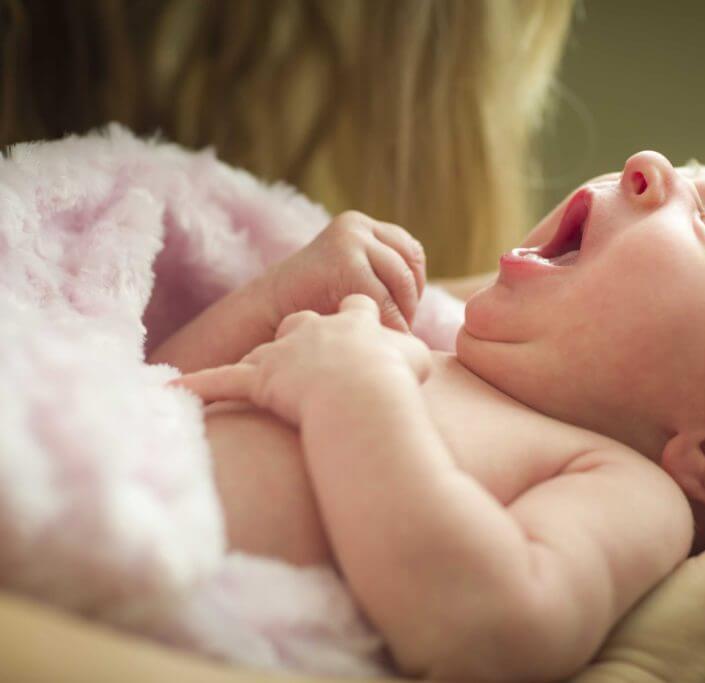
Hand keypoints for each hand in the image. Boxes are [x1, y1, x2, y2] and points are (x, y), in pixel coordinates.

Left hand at [170, 295, 430, 424]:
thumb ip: (413, 352)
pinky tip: (174, 390)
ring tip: (257, 368)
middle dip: (303, 330)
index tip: (358, 322)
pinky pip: (222, 382)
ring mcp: (284, 350)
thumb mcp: (415, 359)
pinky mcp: (259, 378)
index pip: (354, 305)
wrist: (362, 391)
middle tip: (307, 349)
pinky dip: (199, 387)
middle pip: (303, 319)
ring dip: (261, 358)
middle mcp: (316, 324)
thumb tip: (422, 356)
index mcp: (355, 315)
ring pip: (266, 348)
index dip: (357, 314)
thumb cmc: (394, 379)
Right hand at [264, 211, 426, 333]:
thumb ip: (382, 273)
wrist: (266, 313)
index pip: (410, 253)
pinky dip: (390, 325)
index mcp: (361, 225)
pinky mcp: (346, 263)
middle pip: (409, 267)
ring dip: (402, 315)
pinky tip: (376, 341)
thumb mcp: (351, 276)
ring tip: (386, 336)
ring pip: (402, 284)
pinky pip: (386, 301)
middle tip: (397, 330)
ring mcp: (352, 241)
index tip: (402, 313)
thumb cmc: (311, 305)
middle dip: (409, 303)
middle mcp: (357, 227)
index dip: (413, 286)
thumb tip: (436, 294)